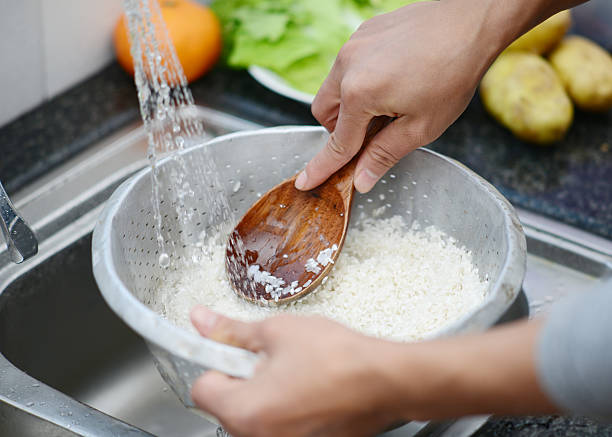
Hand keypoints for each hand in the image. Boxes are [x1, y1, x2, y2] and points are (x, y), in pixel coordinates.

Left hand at [190, 307, 557, 434]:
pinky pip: (278, 425)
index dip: (217, 362)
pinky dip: (285, 407)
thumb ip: (231, 330)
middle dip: (242, 378)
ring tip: (295, 371)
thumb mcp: (277, 331)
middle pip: (227, 404)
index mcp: (245, 412)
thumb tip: (201, 320)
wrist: (387, 380)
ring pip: (253, 415)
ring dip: (264, 392)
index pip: (202, 387)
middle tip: (271, 356)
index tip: (232, 349)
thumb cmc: (338, 357)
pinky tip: (308, 387)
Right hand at [295, 0, 503, 192]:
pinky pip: (348, 65)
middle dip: (340, 130)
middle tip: (370, 135)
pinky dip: (360, 81)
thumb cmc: (453, 71)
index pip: (337, 143)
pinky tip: (392, 81)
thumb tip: (362, 179)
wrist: (472, 21)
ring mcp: (353, 45)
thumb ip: (384, 154)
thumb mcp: (421, 126)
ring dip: (350, 104)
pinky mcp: (364, 32)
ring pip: (333, 86)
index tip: (305, 181)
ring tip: (387, 104)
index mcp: (359, 94)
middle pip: (324, 112)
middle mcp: (347, 66)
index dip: (321, 167)